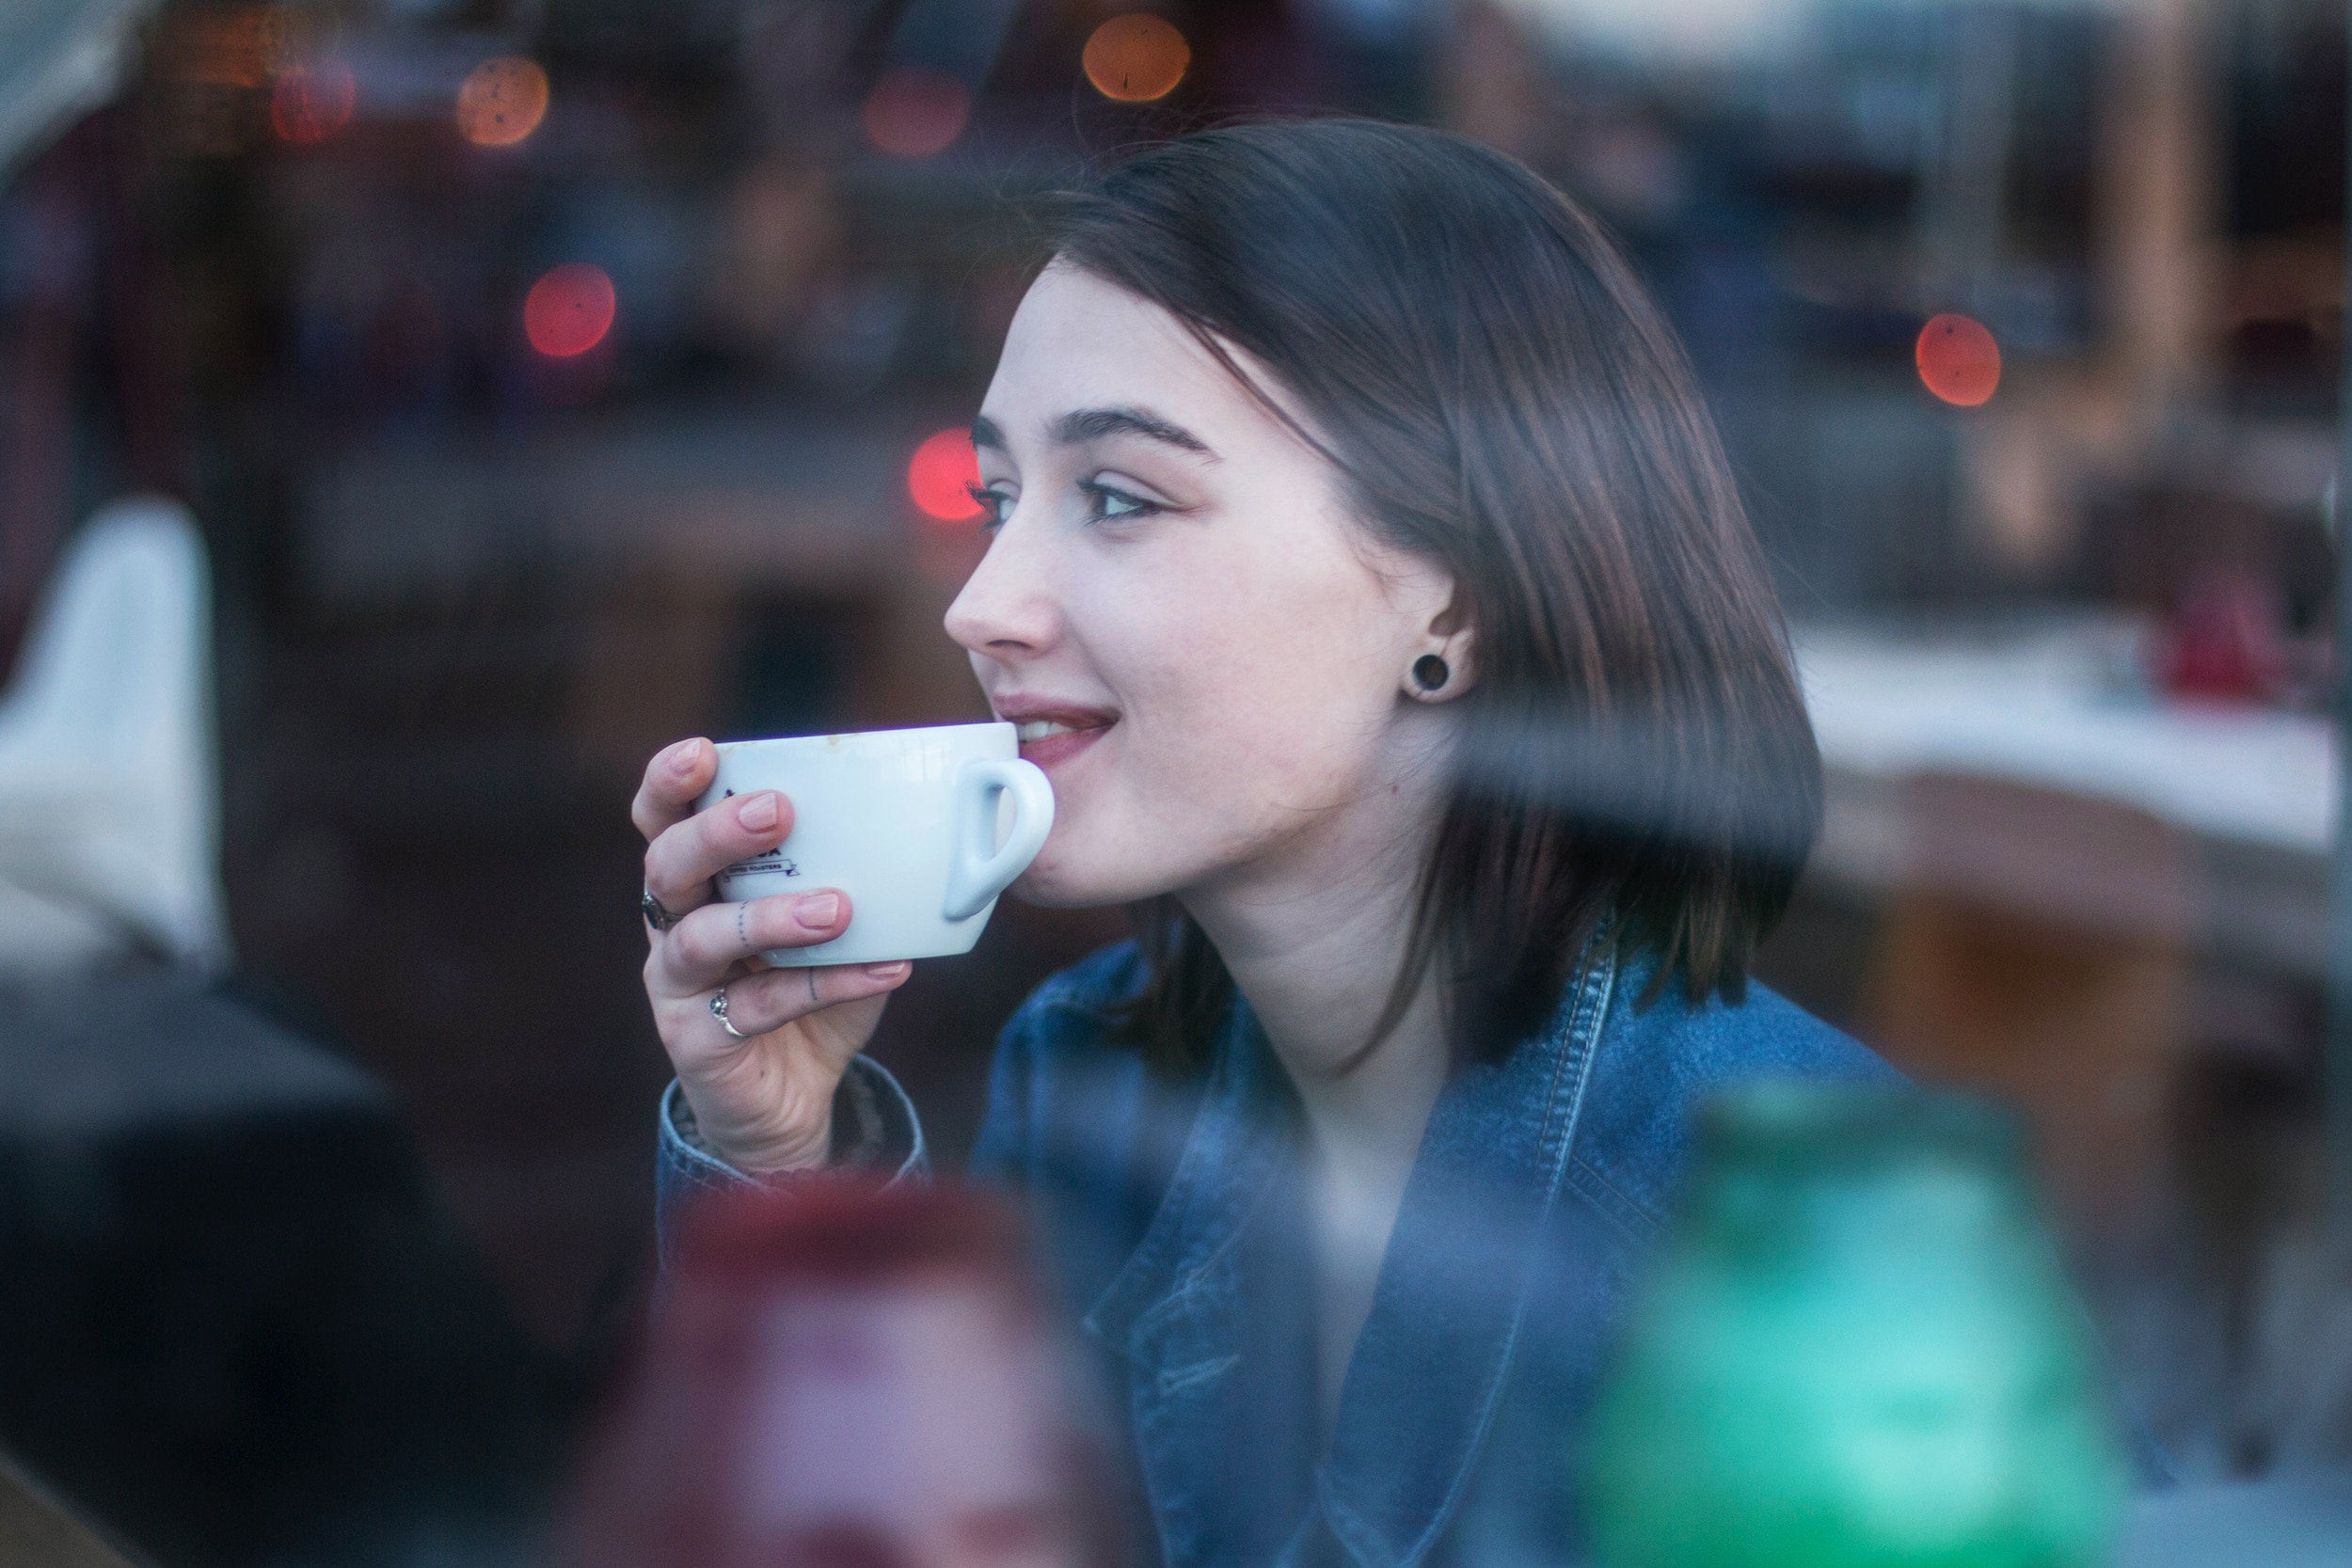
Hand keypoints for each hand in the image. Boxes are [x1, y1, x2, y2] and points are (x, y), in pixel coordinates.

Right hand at [635, 737, 912, 1172]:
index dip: (669, 784)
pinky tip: (883, 969)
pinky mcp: (696, 1041)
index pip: (661, 821)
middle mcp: (672, 926)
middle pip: (667, 866)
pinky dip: (826, 984)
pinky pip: (758, 1007)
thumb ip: (855, 882)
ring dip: (771, 916)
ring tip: (837, 907)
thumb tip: (928, 829)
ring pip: (701, 939)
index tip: (702, 752)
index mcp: (696, 883)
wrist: (790, 1102)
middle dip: (717, 832)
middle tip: (777, 811)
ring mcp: (676, 986)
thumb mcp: (834, 930)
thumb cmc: (808, 996)